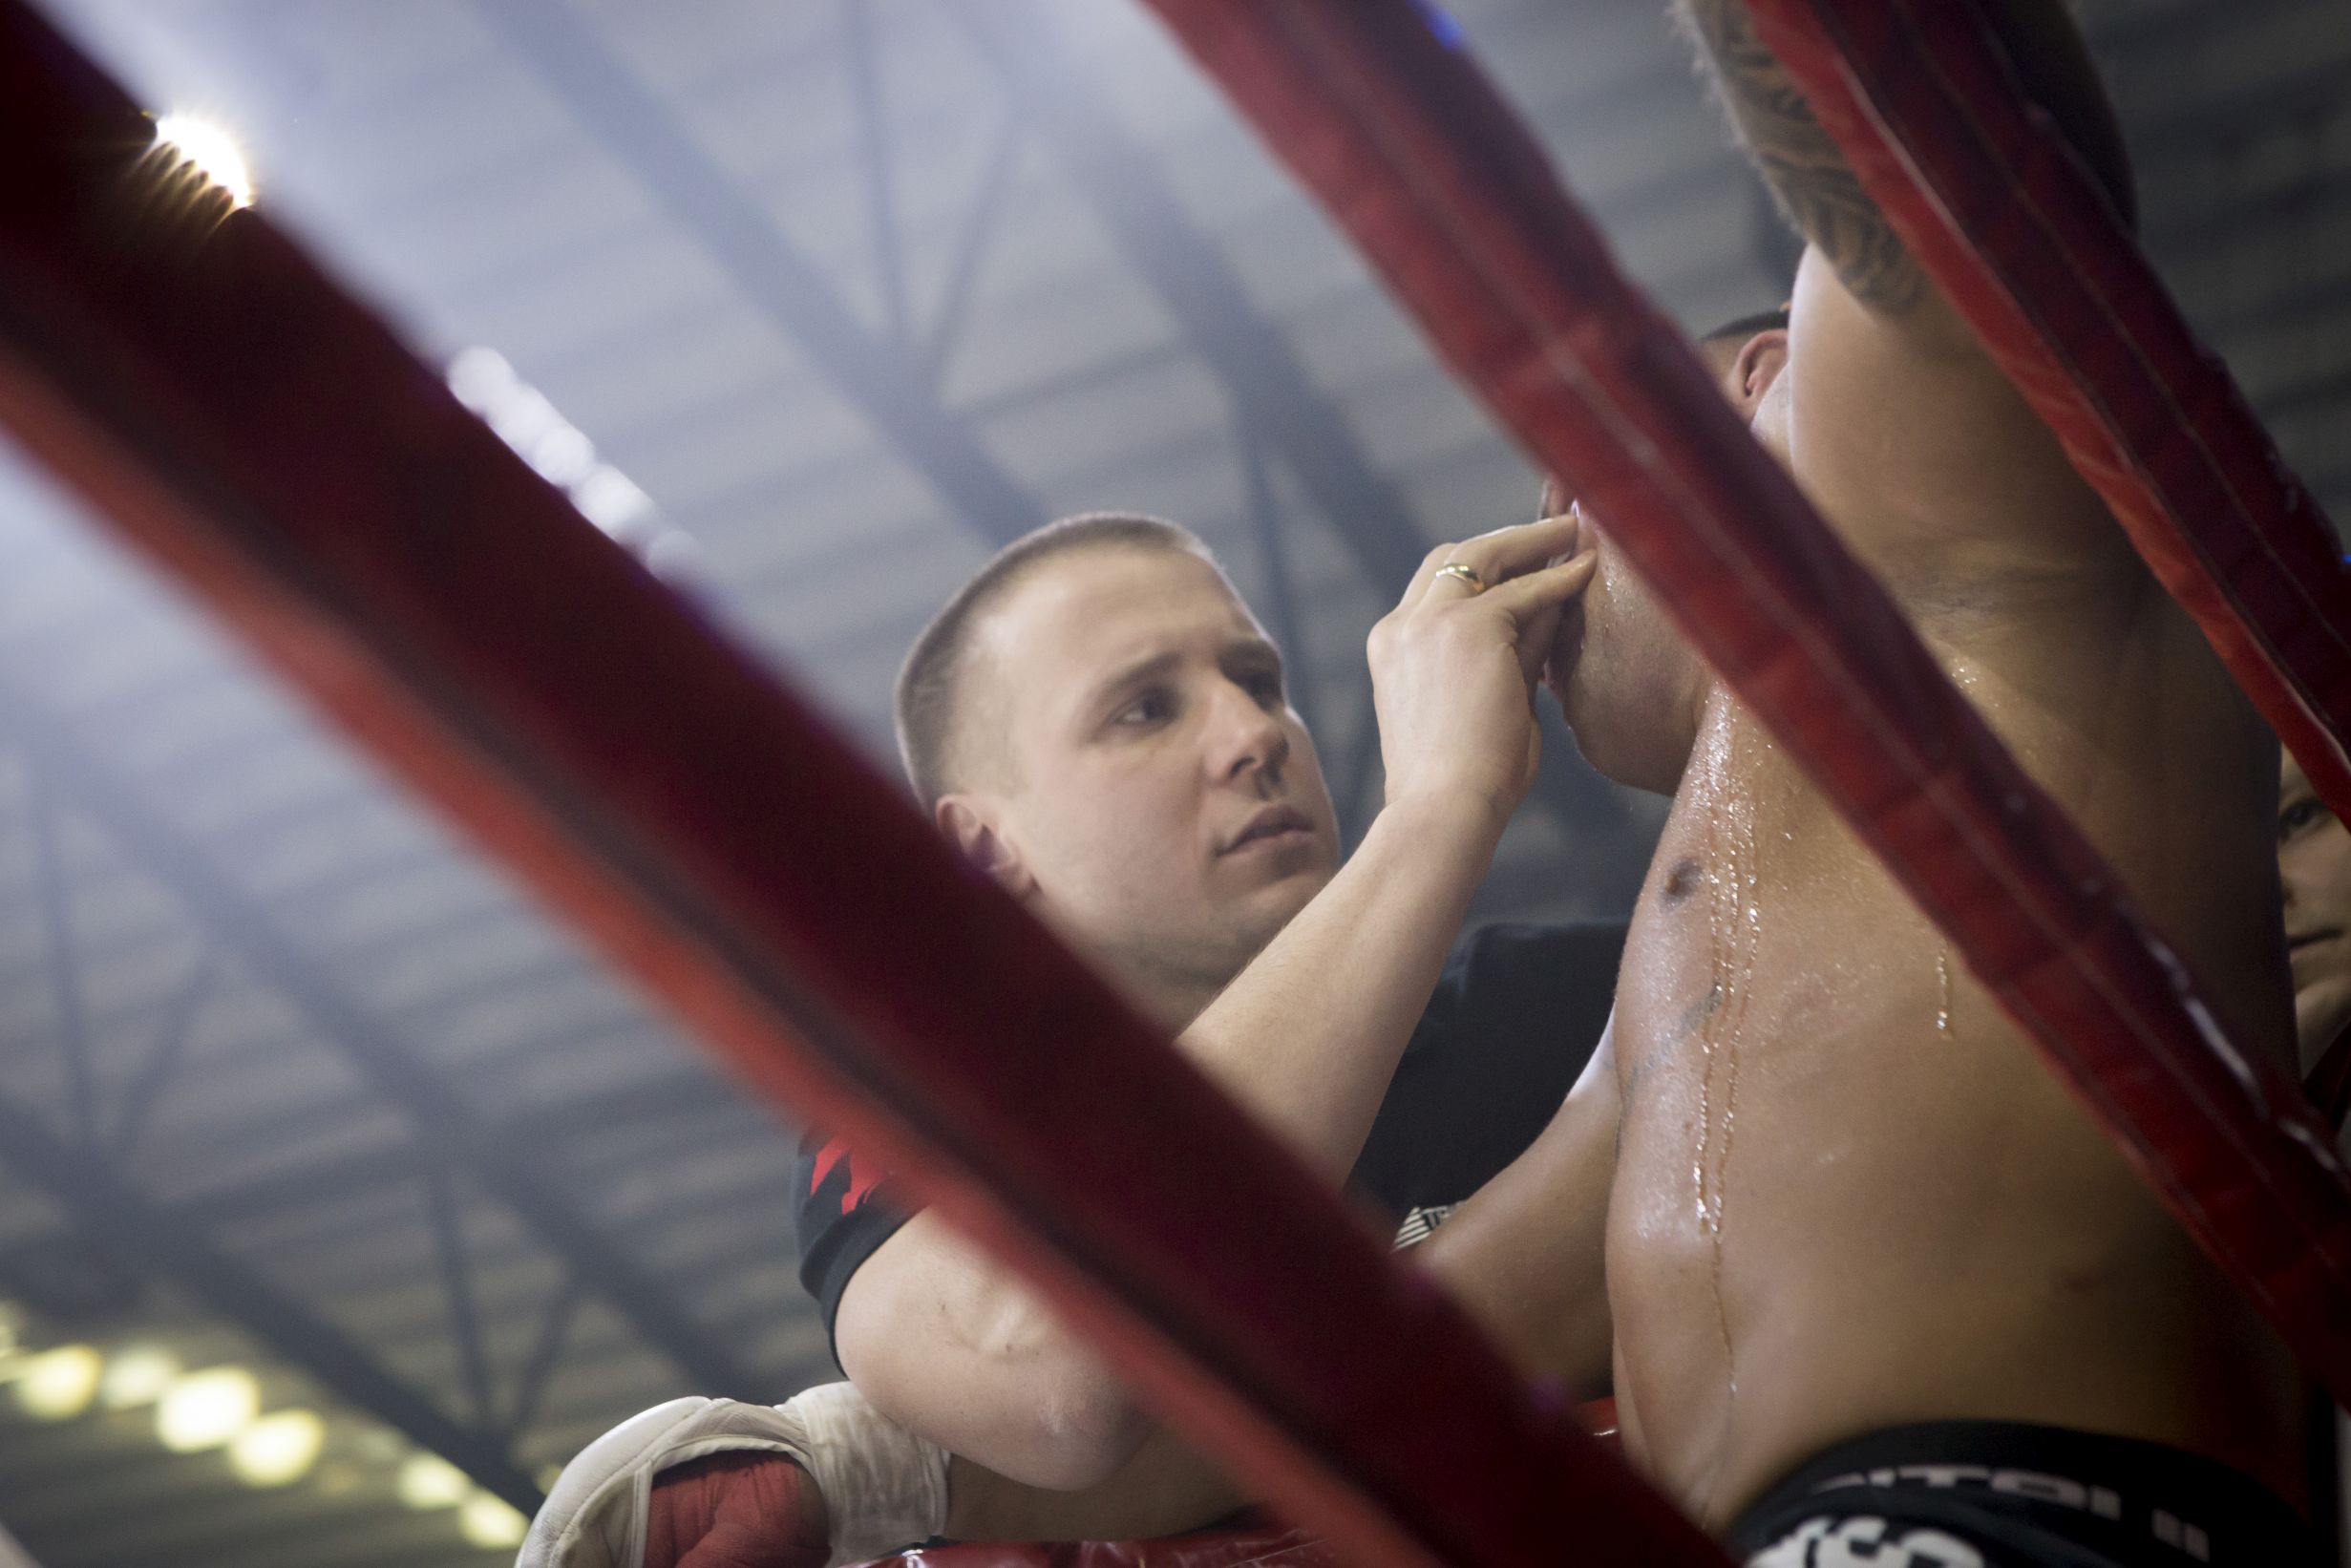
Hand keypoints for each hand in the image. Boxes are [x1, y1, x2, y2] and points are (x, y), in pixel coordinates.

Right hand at [1367, 512, 1594, 826]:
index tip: (1524, 560)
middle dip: (1507, 538)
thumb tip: (1549, 610)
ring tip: (1575, 530)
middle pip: (1454, 555)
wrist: (1443, 810)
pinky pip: (1523, 591)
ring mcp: (1430, 622)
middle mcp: (1401, 626)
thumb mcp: (1483, 703)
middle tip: (1555, 530)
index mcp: (1392, 647)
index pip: (1437, 585)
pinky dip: (1558, 578)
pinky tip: (1587, 569)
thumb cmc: (1465, 780)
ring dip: (1532, 540)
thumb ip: (1509, 655)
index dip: (1484, 567)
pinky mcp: (1469, 627)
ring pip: (1483, 554)